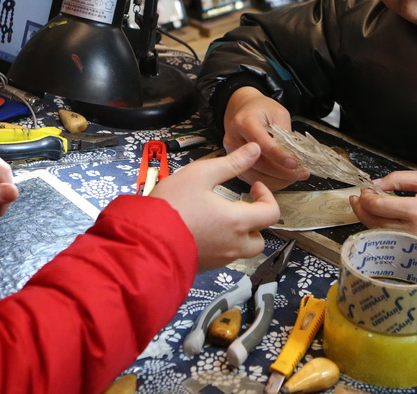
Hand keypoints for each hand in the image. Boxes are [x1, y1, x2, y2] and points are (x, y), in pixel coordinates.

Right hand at [150, 143, 280, 271]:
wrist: (144, 241)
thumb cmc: (173, 205)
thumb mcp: (201, 174)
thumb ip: (231, 163)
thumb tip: (255, 149)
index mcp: (237, 222)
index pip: (271, 213)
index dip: (267, 197)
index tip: (253, 186)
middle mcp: (233, 245)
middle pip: (259, 238)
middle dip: (255, 221)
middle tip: (240, 206)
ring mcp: (219, 259)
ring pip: (242, 250)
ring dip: (240, 235)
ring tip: (222, 218)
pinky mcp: (204, 267)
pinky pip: (223, 257)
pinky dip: (222, 244)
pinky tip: (204, 229)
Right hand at [221, 87, 307, 189]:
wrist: (244, 111)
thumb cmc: (261, 110)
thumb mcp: (278, 113)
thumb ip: (284, 133)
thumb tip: (293, 155)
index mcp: (243, 122)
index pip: (262, 143)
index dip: (279, 155)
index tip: (294, 163)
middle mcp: (234, 140)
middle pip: (258, 163)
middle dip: (282, 172)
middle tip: (301, 173)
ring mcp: (233, 155)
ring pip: (255, 176)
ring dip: (278, 180)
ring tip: (295, 177)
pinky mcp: (236, 165)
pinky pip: (253, 179)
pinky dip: (270, 182)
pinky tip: (283, 179)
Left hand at [349, 170, 416, 256]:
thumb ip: (400, 179)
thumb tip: (376, 184)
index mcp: (416, 211)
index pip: (378, 206)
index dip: (366, 197)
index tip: (365, 189)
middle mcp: (411, 231)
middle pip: (372, 222)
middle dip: (359, 209)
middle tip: (356, 198)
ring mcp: (412, 243)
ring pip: (377, 233)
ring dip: (366, 219)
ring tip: (363, 206)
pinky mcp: (413, 250)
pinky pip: (388, 239)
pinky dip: (378, 228)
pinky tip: (377, 218)